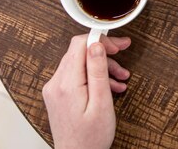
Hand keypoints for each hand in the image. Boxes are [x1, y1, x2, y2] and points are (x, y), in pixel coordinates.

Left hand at [42, 34, 130, 148]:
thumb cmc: (91, 138)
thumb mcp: (101, 103)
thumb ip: (97, 71)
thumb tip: (96, 45)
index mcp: (67, 84)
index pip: (79, 44)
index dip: (100, 40)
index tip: (118, 44)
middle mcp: (56, 84)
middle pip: (79, 52)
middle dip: (104, 52)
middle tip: (123, 53)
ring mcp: (55, 89)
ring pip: (79, 63)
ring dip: (101, 66)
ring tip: (121, 77)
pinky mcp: (58, 94)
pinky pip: (76, 75)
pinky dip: (93, 76)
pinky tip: (109, 86)